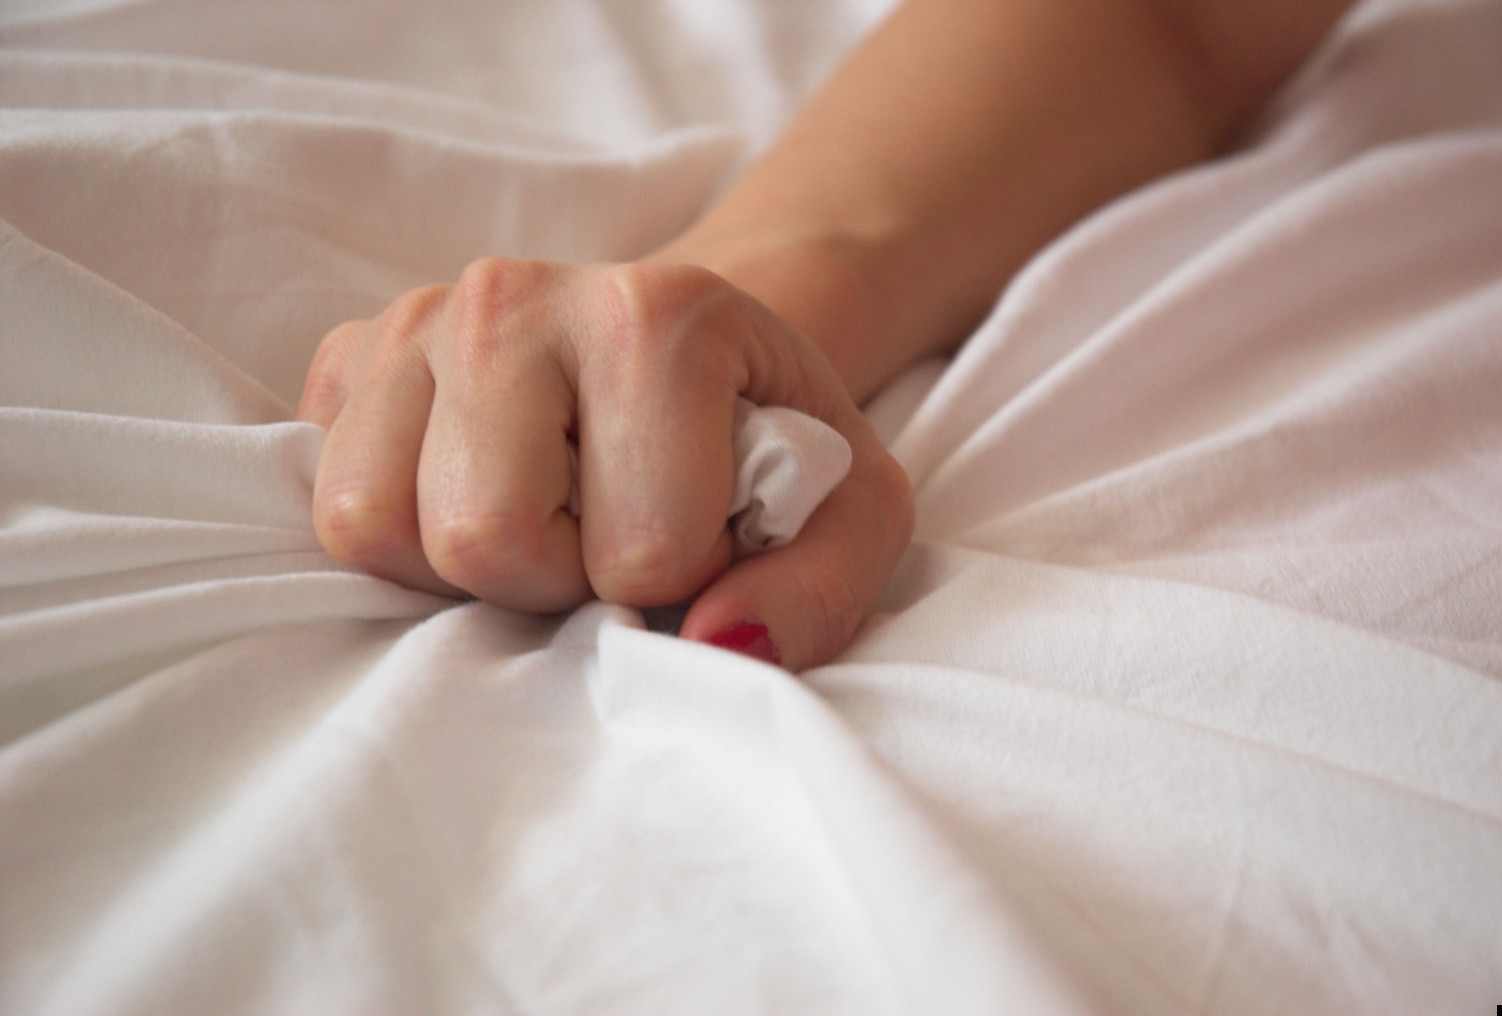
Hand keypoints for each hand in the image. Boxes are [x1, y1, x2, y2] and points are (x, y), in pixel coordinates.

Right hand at [295, 257, 911, 669]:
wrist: (688, 341)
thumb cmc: (768, 436)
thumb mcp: (853, 512)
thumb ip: (819, 590)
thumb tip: (715, 648)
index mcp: (658, 316)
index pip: (638, 550)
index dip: (678, 576)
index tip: (700, 532)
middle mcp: (512, 295)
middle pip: (484, 537)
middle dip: (556, 580)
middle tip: (605, 534)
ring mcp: (413, 318)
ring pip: (373, 527)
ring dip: (467, 565)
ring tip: (542, 516)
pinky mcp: (348, 352)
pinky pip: (327, 502)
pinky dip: (404, 536)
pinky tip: (478, 492)